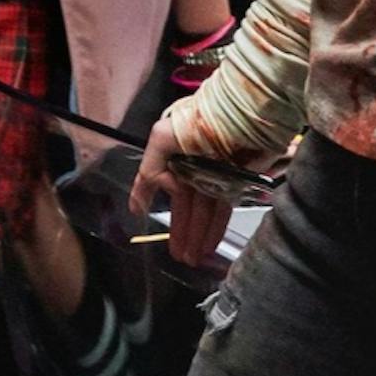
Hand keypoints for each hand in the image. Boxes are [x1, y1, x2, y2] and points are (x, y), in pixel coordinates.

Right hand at [128, 101, 239, 268]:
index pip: (158, 182)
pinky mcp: (234, 184)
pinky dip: (214, 229)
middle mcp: (192, 169)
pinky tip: (208, 245)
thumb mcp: (161, 138)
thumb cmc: (196, 122)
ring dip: (196, 236)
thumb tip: (148, 198)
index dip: (146, 196)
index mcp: (173, 156)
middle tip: (177, 257)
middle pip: (184, 206)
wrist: (238, 116)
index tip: (138, 214)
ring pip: (202, 212)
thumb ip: (150, 168)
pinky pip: (222, 210)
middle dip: (180, 232)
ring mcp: (214, 178)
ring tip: (190, 259)